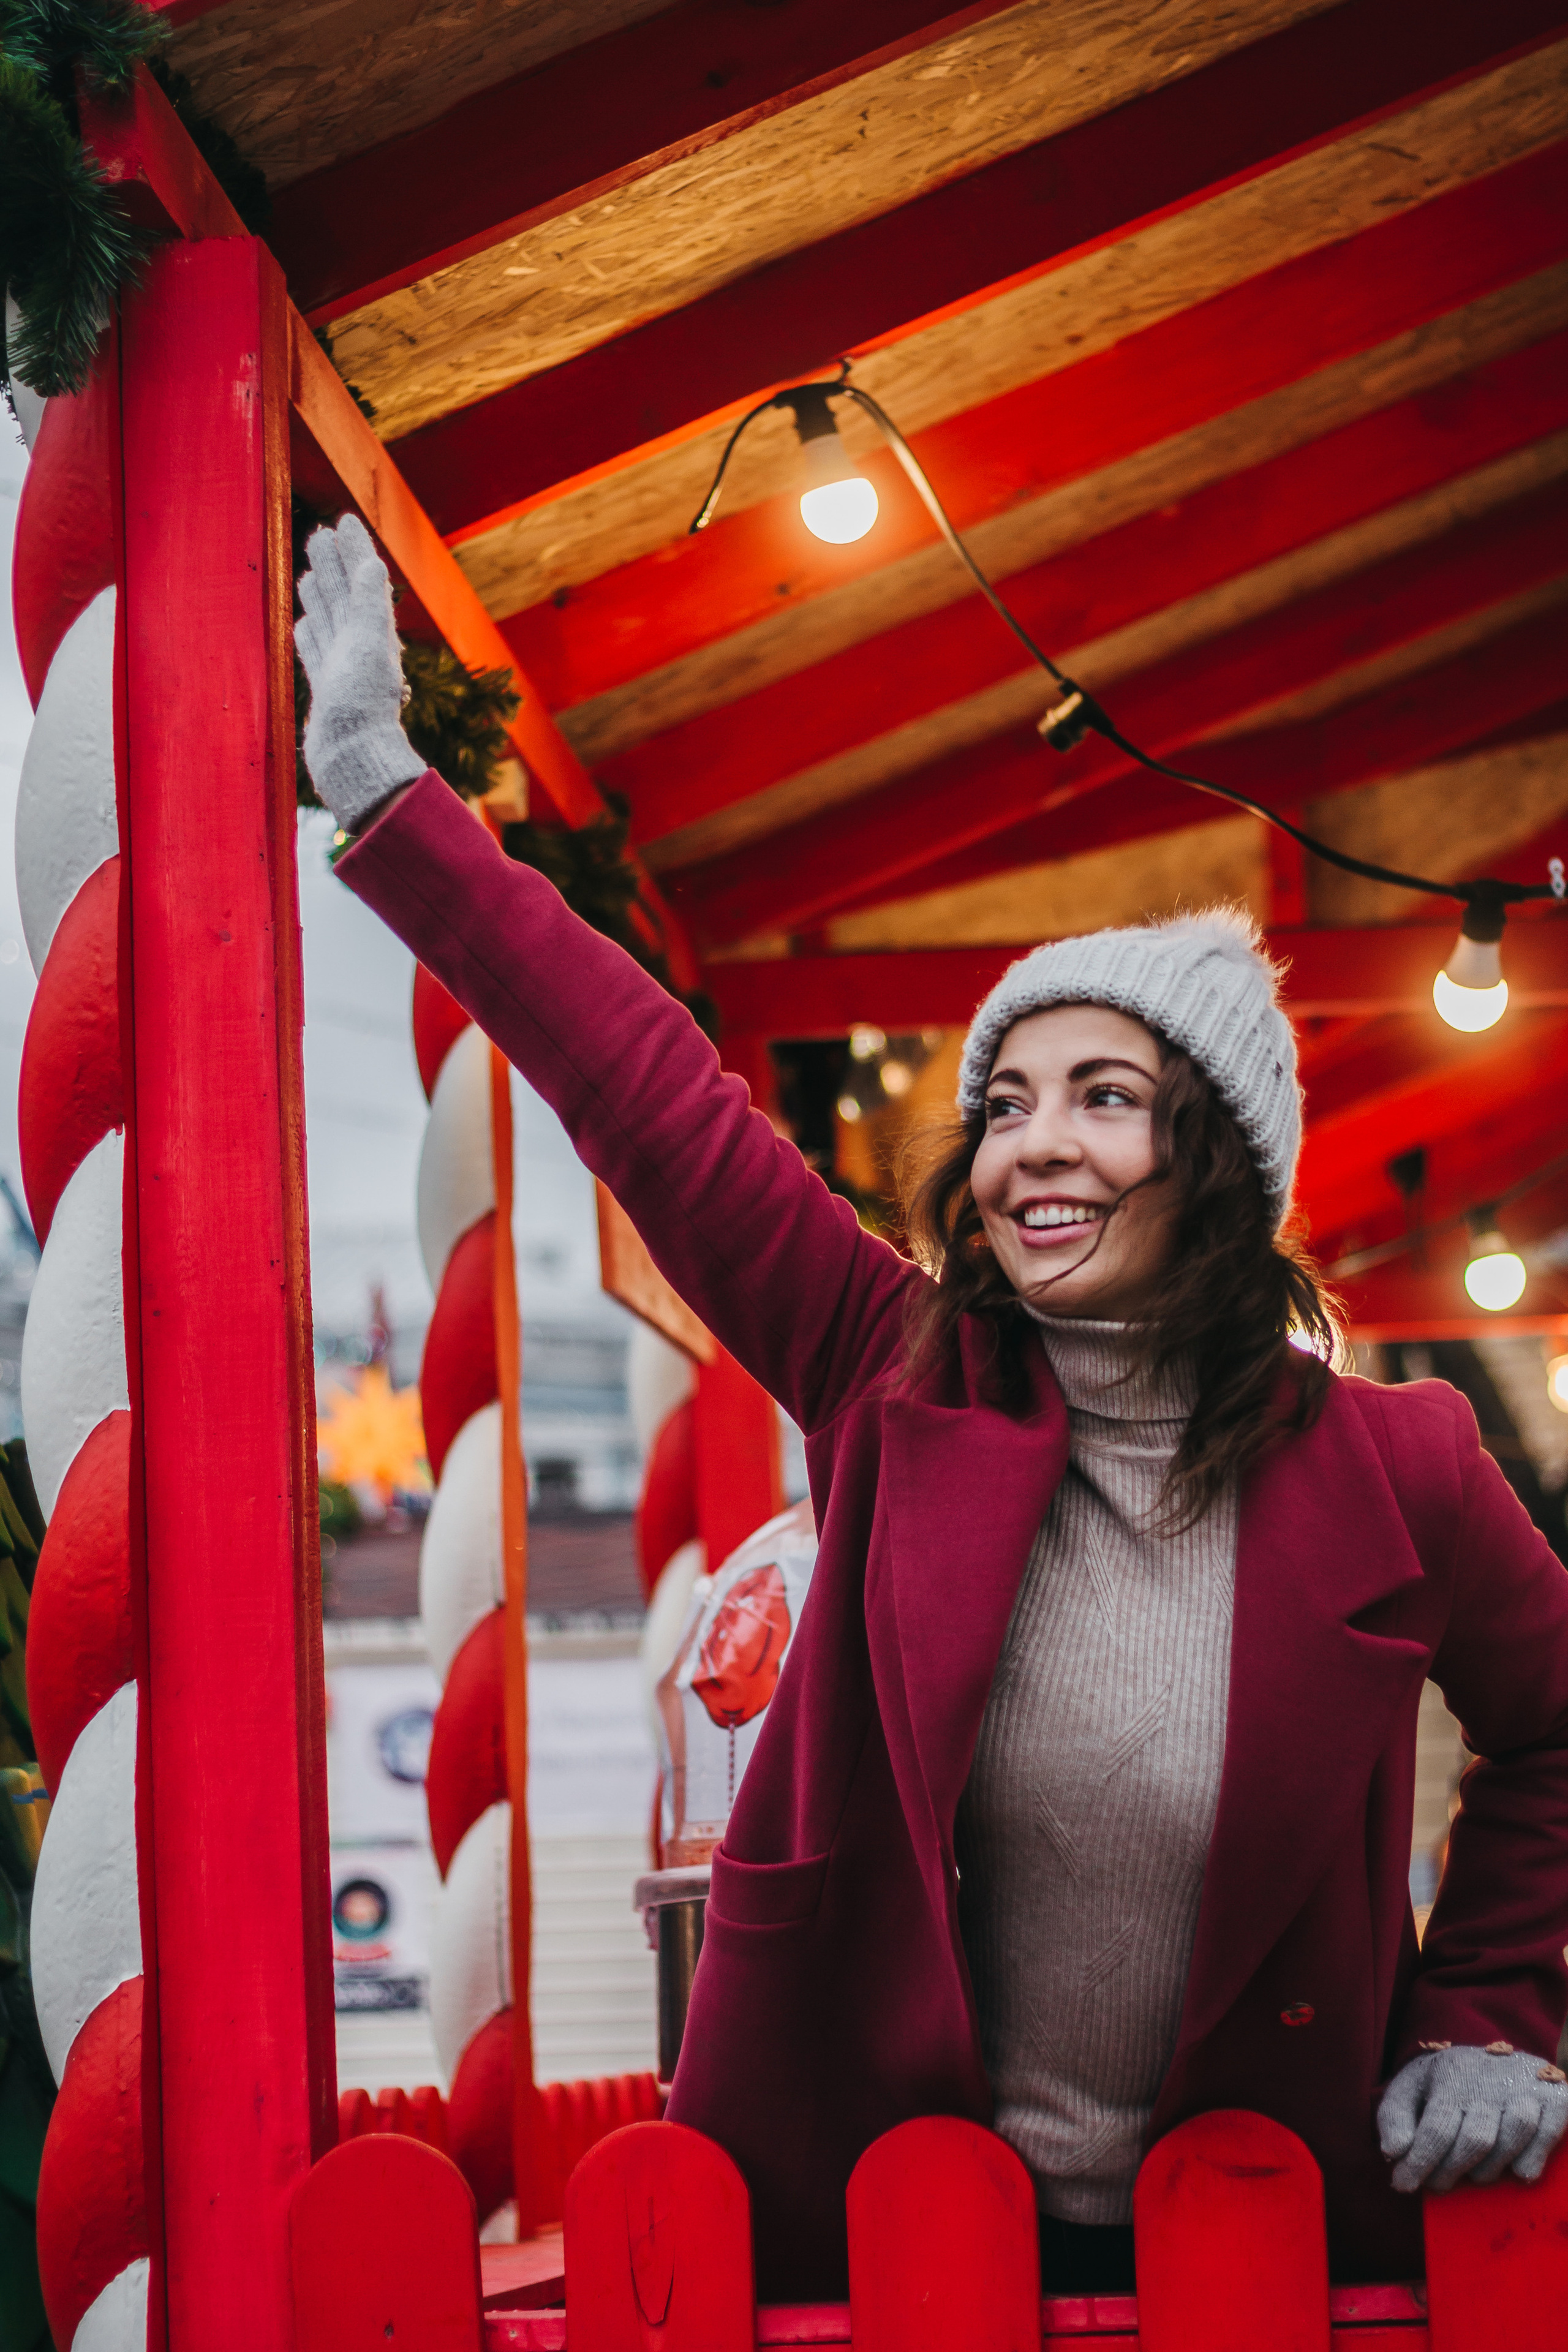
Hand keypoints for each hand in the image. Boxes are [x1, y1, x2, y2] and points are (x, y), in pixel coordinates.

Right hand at [294, 513, 425, 828]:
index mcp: (372, 632)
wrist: (352, 760)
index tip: (344, 520)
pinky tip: (303, 623)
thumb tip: (371, 563)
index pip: (361, 579)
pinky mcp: (324, 688)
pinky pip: (314, 651)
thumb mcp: (370, 648)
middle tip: (320, 534)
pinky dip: (309, 632)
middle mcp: (357, 646)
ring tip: (310, 570)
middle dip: (332, 563)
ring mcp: (339, 667)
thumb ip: (371, 605)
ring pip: (327, 619)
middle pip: (341, 594)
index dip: (353, 550)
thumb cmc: (363, 708)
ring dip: (320, 593)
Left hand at [1378, 2043, 1567, 2192]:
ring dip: (1490, 2169)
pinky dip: (1532, 2160)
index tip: (1403, 2185)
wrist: (1501, 2053)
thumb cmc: (1448, 2080)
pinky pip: (1548, 2135)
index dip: (1420, 2163)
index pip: (1437, 2127)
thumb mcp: (1412, 2086)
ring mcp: (1526, 2088)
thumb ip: (1394, 2116)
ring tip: (1474, 2175)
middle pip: (1475, 2139)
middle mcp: (1491, 2080)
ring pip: (1513, 2137)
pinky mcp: (1556, 2097)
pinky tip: (1515, 2172)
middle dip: (1451, 2171)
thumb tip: (1394, 2152)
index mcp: (1451, 2073)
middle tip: (1438, 2184)